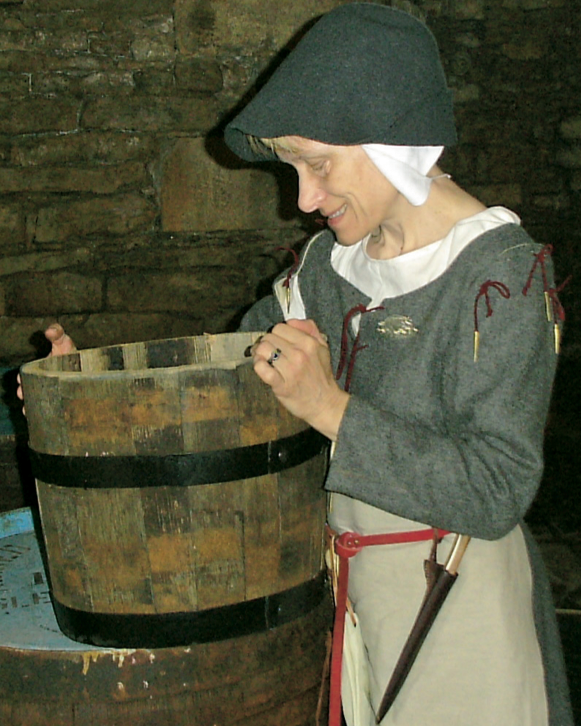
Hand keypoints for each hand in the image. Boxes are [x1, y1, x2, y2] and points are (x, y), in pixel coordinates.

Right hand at [16, 323, 76, 411]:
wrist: (87, 370)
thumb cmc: (72, 356)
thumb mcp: (65, 344)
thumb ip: (58, 334)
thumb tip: (50, 330)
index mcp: (40, 370)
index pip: (26, 375)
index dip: (23, 378)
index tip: (21, 379)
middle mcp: (41, 383)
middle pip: (27, 390)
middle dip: (23, 392)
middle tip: (23, 394)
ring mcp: (48, 394)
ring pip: (34, 402)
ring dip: (29, 406)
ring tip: (28, 409)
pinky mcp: (56, 405)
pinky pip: (44, 413)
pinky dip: (38, 415)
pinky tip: (37, 418)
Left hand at [252, 319, 348, 440]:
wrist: (325, 404)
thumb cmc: (321, 376)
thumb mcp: (323, 347)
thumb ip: (310, 329)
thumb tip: (291, 321)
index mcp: (309, 343)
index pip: (280, 327)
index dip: (276, 334)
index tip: (277, 343)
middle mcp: (299, 354)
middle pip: (269, 337)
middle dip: (267, 343)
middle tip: (270, 353)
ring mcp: (290, 370)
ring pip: (263, 350)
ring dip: (260, 354)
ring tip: (265, 360)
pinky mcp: (281, 385)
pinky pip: (262, 369)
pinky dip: (258, 366)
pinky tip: (262, 368)